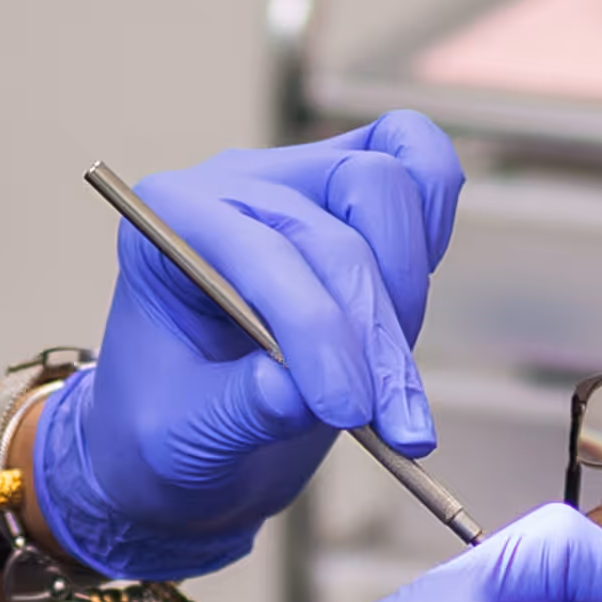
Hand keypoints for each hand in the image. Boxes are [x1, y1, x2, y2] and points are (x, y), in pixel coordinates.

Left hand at [26, 114, 466, 583]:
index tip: (348, 410)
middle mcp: (234, 182)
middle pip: (334, 220)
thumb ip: (235, 409)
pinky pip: (419, 164)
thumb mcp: (178, 437)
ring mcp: (299, 176)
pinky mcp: (354, 193)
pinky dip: (435, 223)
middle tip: (394, 424)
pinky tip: (412, 306)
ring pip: (383, 183)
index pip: (260, 250)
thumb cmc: (166, 422)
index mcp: (167, 219)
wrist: (189, 426)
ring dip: (405, 288)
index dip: (315, 329)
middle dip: (373, 329)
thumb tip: (294, 392)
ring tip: (392, 384)